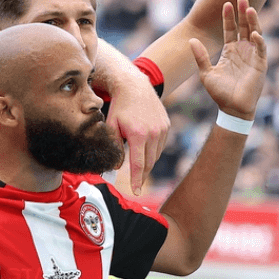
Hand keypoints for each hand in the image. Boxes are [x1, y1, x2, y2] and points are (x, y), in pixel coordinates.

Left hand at [103, 66, 168, 195]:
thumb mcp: (112, 126)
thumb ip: (114, 146)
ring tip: (138, 168)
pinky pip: (160, 146)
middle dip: (142, 175)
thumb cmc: (119, 107)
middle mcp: (153, 133)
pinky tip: (145, 152)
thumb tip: (116, 166)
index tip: (136, 191)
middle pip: (149, 163)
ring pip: (156, 155)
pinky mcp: (166, 126)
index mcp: (138, 135)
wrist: (135, 87)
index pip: (138, 164)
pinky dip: (153, 152)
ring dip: (147, 163)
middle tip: (136, 184)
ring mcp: (162, 130)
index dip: (136, 180)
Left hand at [189, 0, 266, 120]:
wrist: (232, 108)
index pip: (230, 30)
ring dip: (253, 21)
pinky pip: (261, 49)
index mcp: (230, 51)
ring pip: (254, 33)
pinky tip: (253, 33)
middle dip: (242, 13)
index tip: (226, 3)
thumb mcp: (206, 72)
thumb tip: (191, 39)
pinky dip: (258, 41)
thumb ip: (200, 56)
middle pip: (244, 27)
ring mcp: (253, 56)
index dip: (228, 17)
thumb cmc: (220, 92)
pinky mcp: (260, 64)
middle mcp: (243, 51)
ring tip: (249, 8)